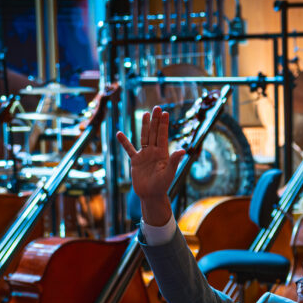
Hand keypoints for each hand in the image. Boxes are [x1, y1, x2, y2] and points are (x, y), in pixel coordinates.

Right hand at [116, 106, 185, 225]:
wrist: (151, 195)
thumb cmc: (162, 186)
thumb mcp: (169, 173)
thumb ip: (174, 160)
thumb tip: (183, 150)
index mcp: (163, 153)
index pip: (163, 136)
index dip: (164, 124)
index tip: (165, 112)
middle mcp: (154, 152)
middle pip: (155, 133)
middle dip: (156, 120)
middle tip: (157, 107)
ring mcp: (145, 155)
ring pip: (144, 137)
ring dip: (145, 126)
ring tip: (146, 114)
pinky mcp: (136, 161)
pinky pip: (129, 149)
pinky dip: (124, 142)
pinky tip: (119, 134)